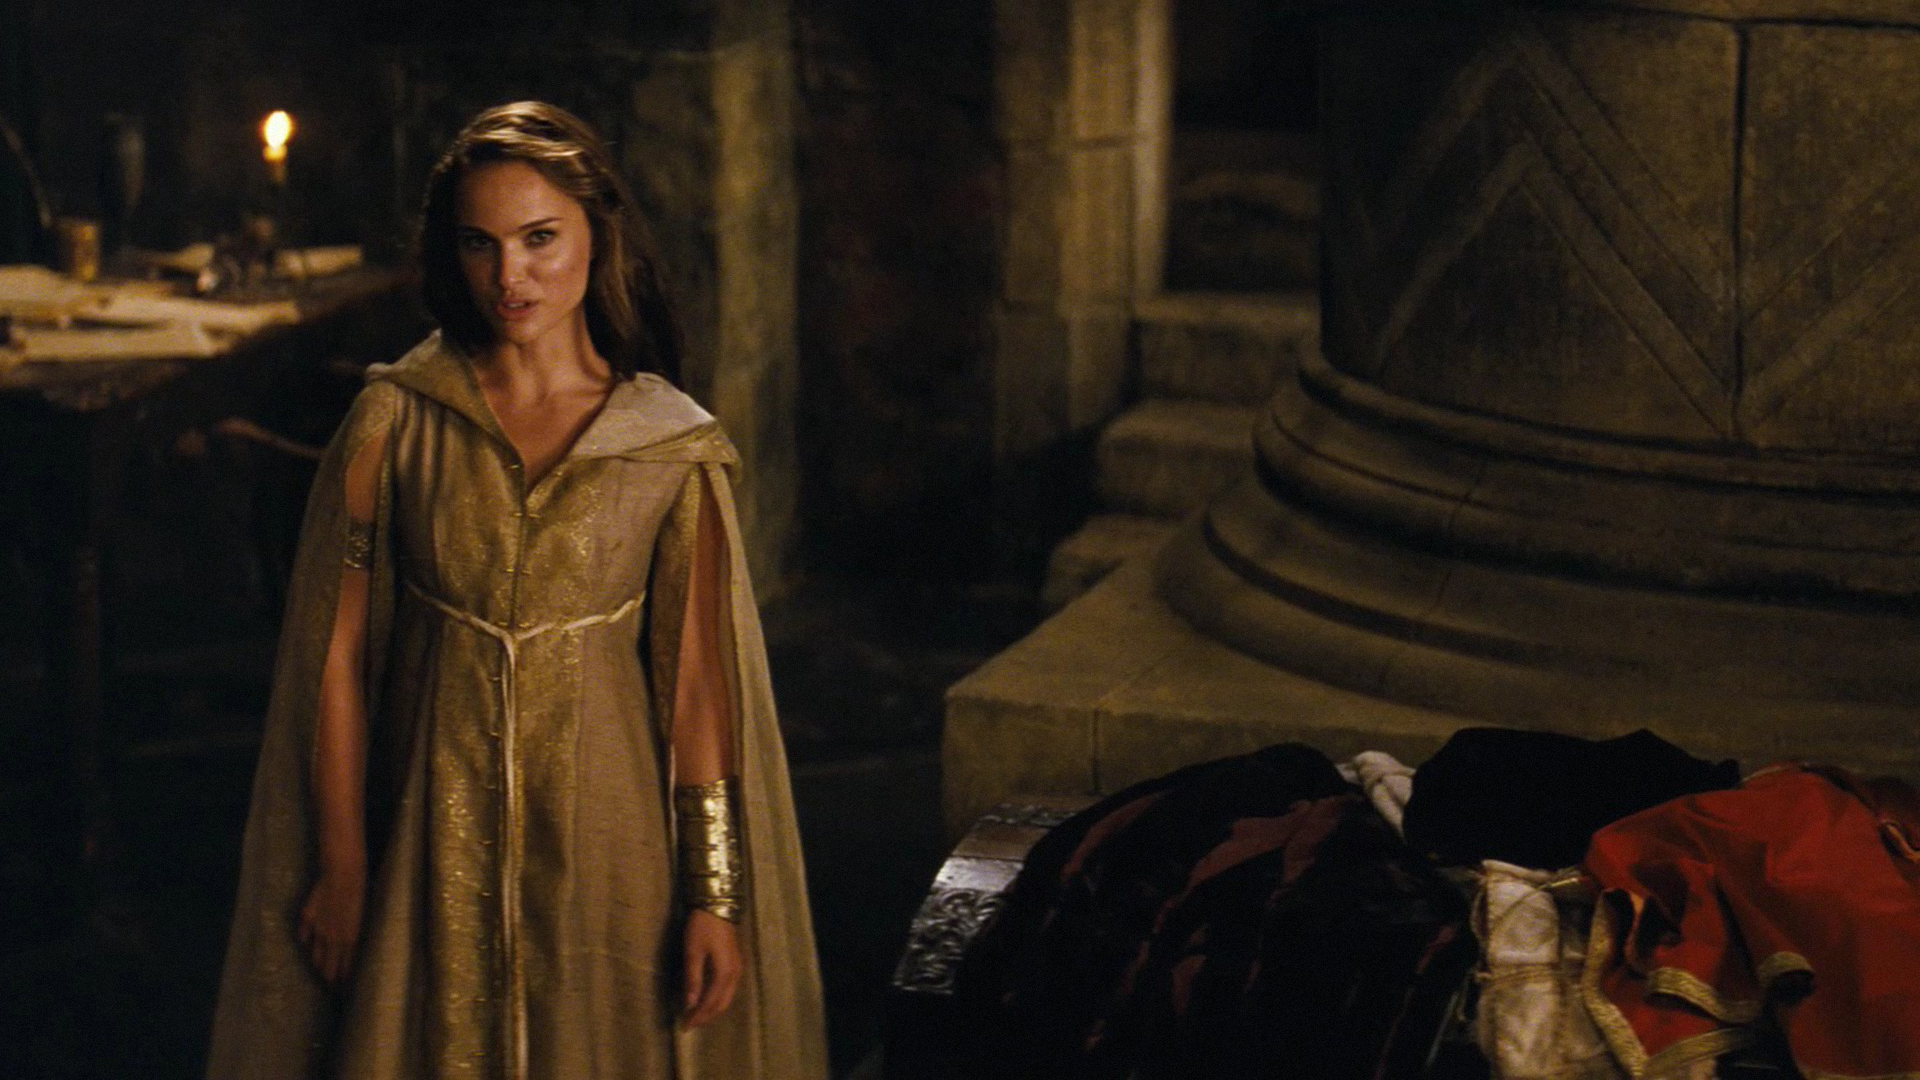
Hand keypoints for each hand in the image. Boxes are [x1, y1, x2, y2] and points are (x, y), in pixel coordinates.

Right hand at [297, 864, 365, 987]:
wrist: (343, 874)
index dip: (344, 979)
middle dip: (330, 978)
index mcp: (350, 938)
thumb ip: (353, 934)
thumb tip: (350, 946)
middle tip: (331, 986)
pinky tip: (307, 944)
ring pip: (315, 955)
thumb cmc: (360, 892)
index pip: (345, 967)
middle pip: (328, 967)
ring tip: (320, 971)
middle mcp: (333, 937)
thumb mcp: (362, 917)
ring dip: (318, 964)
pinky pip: (303, 935)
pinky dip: (306, 941)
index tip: (344, 989)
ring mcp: (318, 929)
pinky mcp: (308, 917)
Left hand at [681, 908, 742, 1027]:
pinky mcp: (736, 963)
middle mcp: (735, 974)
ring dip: (712, 1009)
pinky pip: (728, 989)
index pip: (710, 1003)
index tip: (684, 1026)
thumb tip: (689, 1004)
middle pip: (722, 1004)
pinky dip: (717, 999)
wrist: (718, 905)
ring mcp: (737, 968)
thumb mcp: (693, 951)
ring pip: (727, 997)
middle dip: (706, 1017)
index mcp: (724, 973)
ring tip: (696, 1015)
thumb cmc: (703, 926)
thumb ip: (692, 979)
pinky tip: (707, 998)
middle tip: (689, 1024)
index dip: (698, 1016)